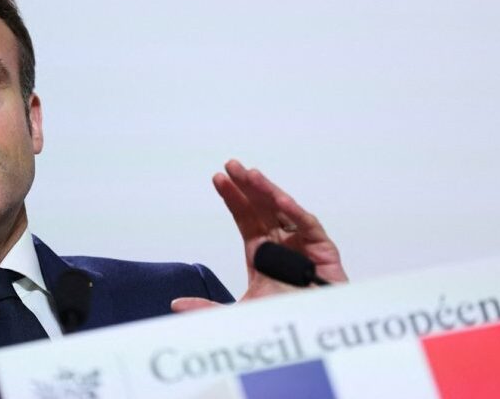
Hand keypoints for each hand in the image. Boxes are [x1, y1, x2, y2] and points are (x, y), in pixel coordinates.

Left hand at [172, 160, 347, 311]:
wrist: (313, 333)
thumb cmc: (284, 319)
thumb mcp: (239, 313)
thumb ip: (208, 308)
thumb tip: (176, 304)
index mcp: (261, 252)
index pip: (244, 218)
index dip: (232, 198)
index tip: (218, 179)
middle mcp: (281, 242)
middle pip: (261, 207)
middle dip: (246, 185)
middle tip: (231, 165)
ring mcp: (302, 243)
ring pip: (283, 210)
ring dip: (268, 191)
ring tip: (250, 175)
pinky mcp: (324, 250)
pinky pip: (308, 226)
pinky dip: (295, 212)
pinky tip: (279, 200)